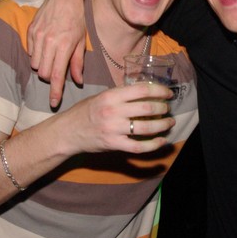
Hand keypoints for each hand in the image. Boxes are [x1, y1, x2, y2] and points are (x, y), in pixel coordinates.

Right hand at [27, 0, 89, 107]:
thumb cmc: (76, 18)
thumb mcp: (82, 40)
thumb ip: (78, 62)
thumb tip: (78, 81)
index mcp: (64, 45)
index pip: (57, 75)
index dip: (55, 91)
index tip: (53, 103)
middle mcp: (49, 42)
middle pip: (43, 73)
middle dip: (50, 77)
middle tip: (58, 71)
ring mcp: (37, 36)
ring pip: (35, 65)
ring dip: (43, 67)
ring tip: (52, 58)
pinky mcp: (30, 31)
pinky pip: (30, 53)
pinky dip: (37, 56)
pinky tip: (46, 47)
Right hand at [58, 83, 174, 154]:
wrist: (67, 132)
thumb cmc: (85, 112)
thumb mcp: (101, 96)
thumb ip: (120, 94)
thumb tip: (144, 91)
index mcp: (111, 96)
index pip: (142, 90)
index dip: (159, 91)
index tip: (168, 93)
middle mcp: (113, 111)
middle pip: (147, 108)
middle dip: (163, 108)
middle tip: (168, 108)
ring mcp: (114, 129)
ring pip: (146, 128)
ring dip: (162, 125)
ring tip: (169, 123)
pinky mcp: (114, 144)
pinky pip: (138, 146)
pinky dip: (153, 145)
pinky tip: (161, 140)